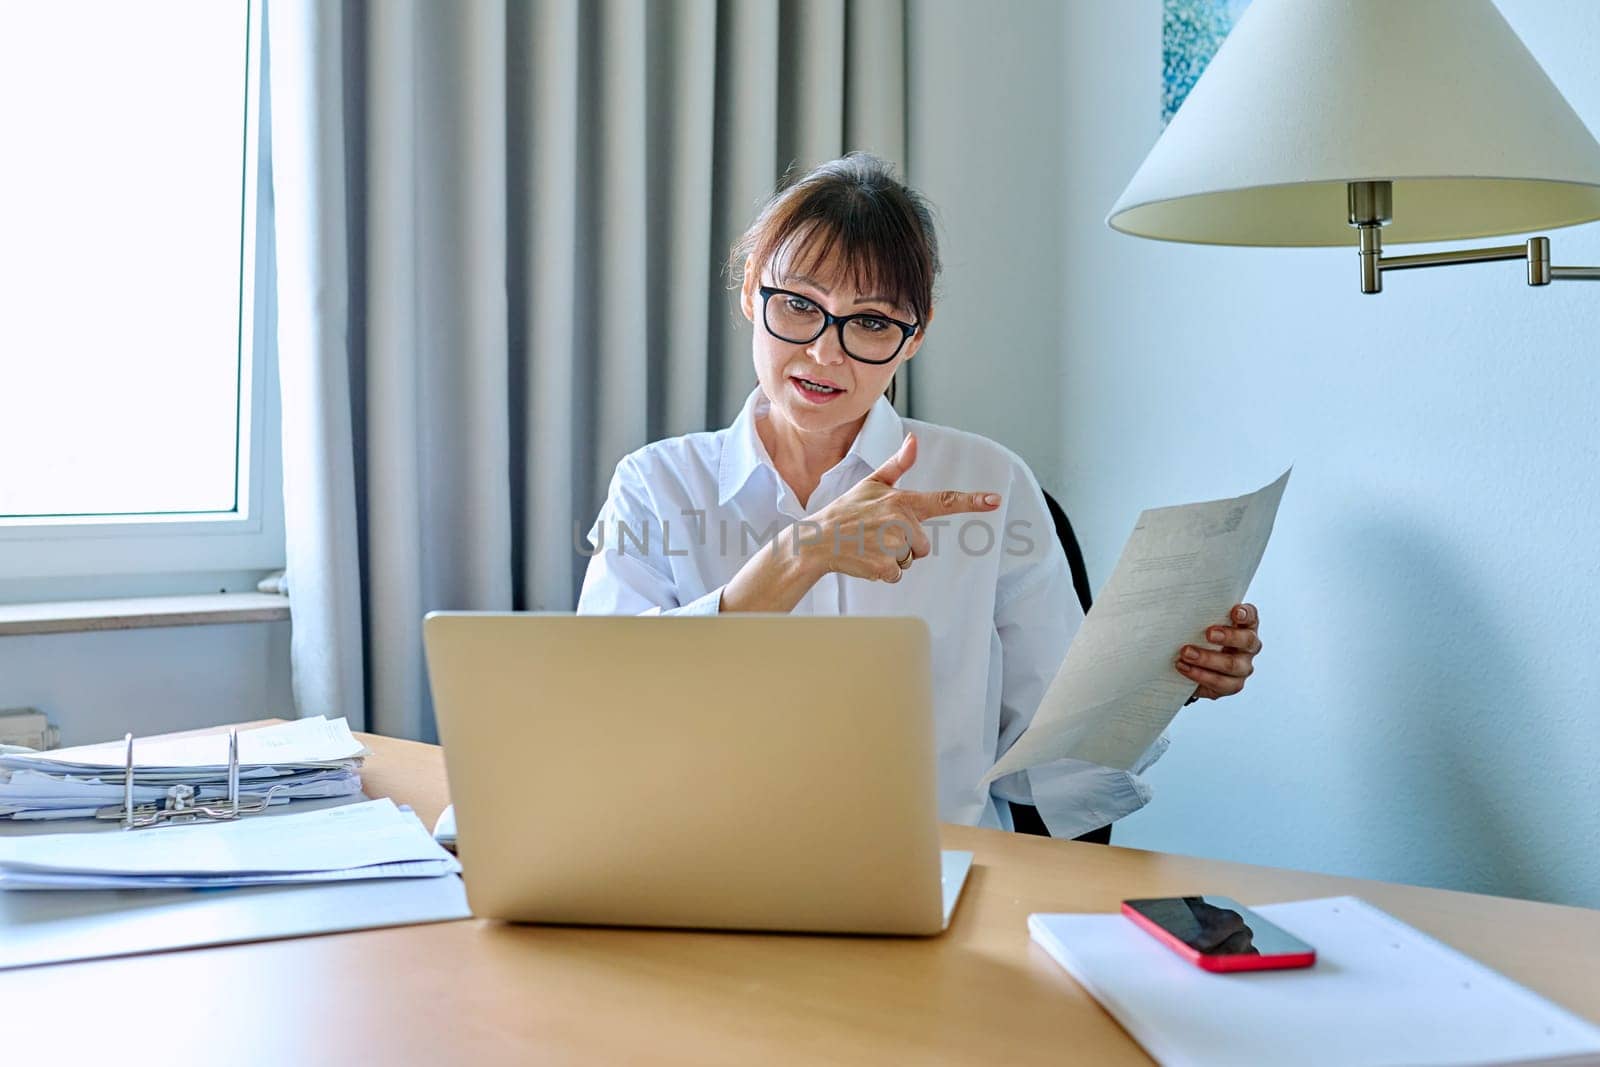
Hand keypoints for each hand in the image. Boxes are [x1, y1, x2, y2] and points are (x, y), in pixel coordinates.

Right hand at [802, 433, 1000, 583]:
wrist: (816, 540)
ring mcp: (892, 543)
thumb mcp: (871, 483)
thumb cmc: (845, 511)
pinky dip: (882, 573)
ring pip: (909, 560)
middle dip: (904, 546)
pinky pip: (896, 575)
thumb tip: (914, 440)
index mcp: (902, 500)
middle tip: (877, 537)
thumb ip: (898, 464)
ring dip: (892, 559)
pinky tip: (865, 560)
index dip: (973, 501)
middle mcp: (900, 520)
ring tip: (869, 547)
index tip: (995, 500)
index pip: (944, 500)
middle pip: (923, 545)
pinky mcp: (883, 565)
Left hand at [1175, 603, 1260, 699]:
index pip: (1251, 617)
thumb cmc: (1196, 635)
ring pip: (1233, 665)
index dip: (1246, 614)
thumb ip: (1197, 612)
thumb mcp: (1198, 622)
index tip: (1235, 612)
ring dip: (1208, 659)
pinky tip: (1184, 667)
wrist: (1191, 663)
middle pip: (1247, 641)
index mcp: (1244, 626)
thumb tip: (1172, 601)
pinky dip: (1200, 675)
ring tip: (1186, 653)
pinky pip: (1221, 683)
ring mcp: (1242, 667)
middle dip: (1228, 637)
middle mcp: (1248, 646)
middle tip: (1208, 633)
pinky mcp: (1231, 685)